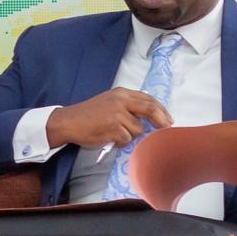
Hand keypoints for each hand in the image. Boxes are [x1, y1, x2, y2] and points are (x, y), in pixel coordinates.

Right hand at [44, 88, 172, 149]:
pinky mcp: (113, 127)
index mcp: (121, 93)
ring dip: (130, 135)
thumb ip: (127, 105)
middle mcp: (121, 100)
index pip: (148, 98)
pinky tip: (109, 138)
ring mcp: (117, 114)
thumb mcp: (109, 102)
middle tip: (166, 128)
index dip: (161, 109)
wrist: (68, 122)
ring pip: (138, 129)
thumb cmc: (88, 114)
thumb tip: (151, 116)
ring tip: (116, 134)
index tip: (168, 119)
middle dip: (161, 120)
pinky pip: (126, 139)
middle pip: (150, 109)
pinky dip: (120, 142)